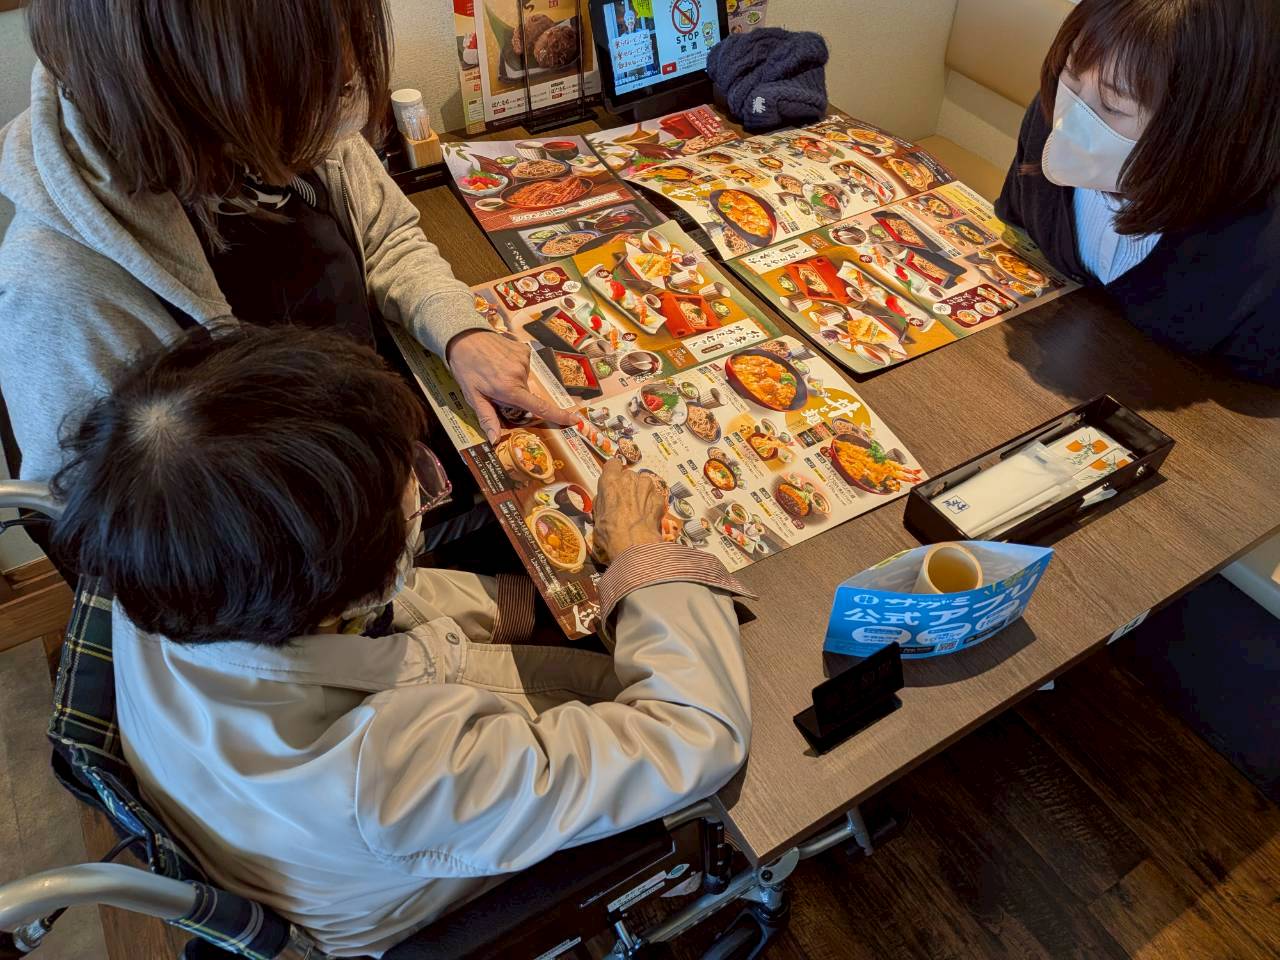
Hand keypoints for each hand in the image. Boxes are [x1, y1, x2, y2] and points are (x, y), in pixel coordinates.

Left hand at [446, 330, 577, 441]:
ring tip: (495, 371)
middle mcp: (520, 374)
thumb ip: (487, 418)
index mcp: (509, 389)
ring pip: (525, 381)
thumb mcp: (473, 396)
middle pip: (526, 395)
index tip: (575, 420)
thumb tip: (495, 440)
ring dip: (514, 381)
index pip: (539, 407)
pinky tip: (501, 362)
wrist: (464, 337)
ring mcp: (524, 360)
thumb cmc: (466, 369)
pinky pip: (525, 366)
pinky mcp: (524, 350)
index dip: (558, 415)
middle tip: (494, 388)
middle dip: (514, 396)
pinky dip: (515, 368)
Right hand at [591, 459, 665, 563]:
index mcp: (610, 480)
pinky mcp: (659, 497)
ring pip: (643, 483)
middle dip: (627, 485)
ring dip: (641, 492)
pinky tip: (647, 516)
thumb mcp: (597, 516)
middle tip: (625, 502)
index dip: (613, 472)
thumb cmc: (611, 531)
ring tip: (637, 510)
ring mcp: (647, 486)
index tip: (613, 480)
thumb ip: (602, 501)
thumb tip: (604, 499)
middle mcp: (629, 478)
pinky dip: (651, 503)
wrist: (634, 543)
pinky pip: (654, 496)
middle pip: (628, 475)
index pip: (612, 464)